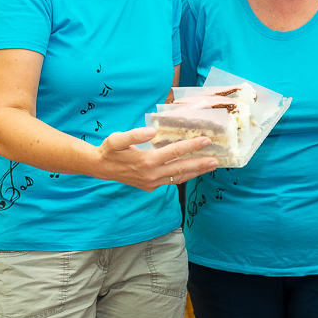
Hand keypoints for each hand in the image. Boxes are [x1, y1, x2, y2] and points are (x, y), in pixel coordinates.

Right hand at [95, 127, 217, 191]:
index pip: (174, 152)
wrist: (100, 168)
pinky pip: (171, 182)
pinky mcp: (151, 187)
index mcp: (146, 160)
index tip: (205, 140)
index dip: (191, 146)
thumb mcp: (116, 139)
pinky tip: (194, 171)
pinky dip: (185, 176)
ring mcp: (152, 183)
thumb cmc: (110, 150)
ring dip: (196, 172)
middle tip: (217, 159)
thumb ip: (134, 135)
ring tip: (211, 166)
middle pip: (181, 168)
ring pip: (179, 178)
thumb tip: (152, 131)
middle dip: (200, 163)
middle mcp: (151, 174)